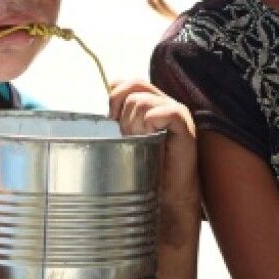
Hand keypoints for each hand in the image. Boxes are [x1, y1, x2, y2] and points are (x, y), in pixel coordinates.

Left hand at [109, 80, 199, 241]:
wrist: (167, 197)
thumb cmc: (144, 171)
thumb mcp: (122, 143)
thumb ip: (113, 125)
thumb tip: (94, 117)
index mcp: (147, 102)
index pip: (124, 82)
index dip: (113, 97)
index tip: (111, 122)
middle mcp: (162, 102)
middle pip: (132, 88)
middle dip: (121, 114)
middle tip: (127, 138)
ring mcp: (175, 111)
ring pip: (143, 101)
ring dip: (134, 124)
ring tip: (140, 142)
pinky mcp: (184, 125)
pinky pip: (165, 112)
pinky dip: (152, 124)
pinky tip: (151, 138)